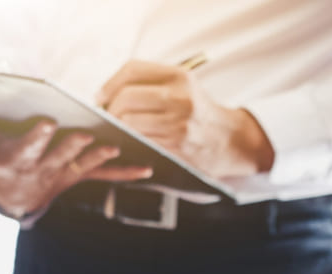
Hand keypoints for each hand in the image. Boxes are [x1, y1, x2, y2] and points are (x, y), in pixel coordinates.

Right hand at [0, 112, 152, 218]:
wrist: (16, 200)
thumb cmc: (3, 162)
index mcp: (23, 158)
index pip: (30, 146)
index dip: (38, 136)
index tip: (46, 122)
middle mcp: (46, 168)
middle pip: (60, 156)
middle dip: (72, 145)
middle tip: (85, 134)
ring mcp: (65, 174)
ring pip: (85, 165)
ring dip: (100, 157)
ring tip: (116, 146)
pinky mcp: (81, 177)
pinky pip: (105, 176)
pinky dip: (126, 173)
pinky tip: (147, 169)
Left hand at [95, 60, 274, 177]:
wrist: (230, 140)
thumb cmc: (199, 113)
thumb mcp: (183, 86)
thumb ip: (151, 83)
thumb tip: (107, 93)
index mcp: (179, 76)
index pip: (133, 69)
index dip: (110, 83)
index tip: (100, 96)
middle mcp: (180, 96)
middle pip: (126, 97)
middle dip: (109, 109)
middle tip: (107, 117)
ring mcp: (178, 122)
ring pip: (129, 122)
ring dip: (117, 128)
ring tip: (117, 130)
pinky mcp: (176, 146)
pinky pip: (140, 141)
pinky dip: (128, 142)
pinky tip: (129, 143)